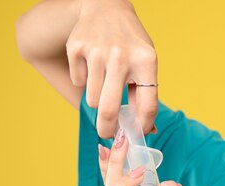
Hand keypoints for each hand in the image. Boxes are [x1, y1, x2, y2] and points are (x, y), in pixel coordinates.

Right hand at [67, 0, 157, 137]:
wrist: (106, 7)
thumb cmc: (131, 43)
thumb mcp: (146, 63)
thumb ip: (146, 95)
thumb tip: (147, 129)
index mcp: (146, 62)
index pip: (147, 106)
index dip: (141, 126)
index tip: (135, 135)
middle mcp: (121, 56)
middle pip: (109, 109)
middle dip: (107, 129)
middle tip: (106, 135)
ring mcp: (96, 51)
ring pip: (93, 99)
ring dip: (97, 99)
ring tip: (104, 82)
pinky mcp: (76, 47)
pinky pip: (78, 81)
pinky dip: (84, 79)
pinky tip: (91, 63)